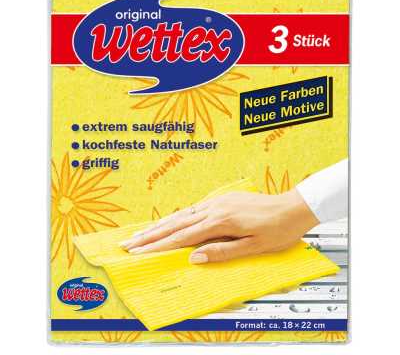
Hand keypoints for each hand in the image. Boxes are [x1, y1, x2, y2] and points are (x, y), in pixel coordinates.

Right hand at [120, 189, 318, 263]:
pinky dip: (177, 217)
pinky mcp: (221, 199)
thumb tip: (194, 258)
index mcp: (221, 222)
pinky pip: (193, 209)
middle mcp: (215, 209)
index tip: (140, 252)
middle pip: (176, 223)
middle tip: (129, 242)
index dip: (159, 245)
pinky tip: (170, 221)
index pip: (183, 237)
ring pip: (182, 214)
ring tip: (142, 233)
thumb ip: (222, 252)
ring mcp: (217, 202)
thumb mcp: (253, 247)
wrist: (292, 207)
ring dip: (160, 224)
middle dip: (150, 235)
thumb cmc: (277, 230)